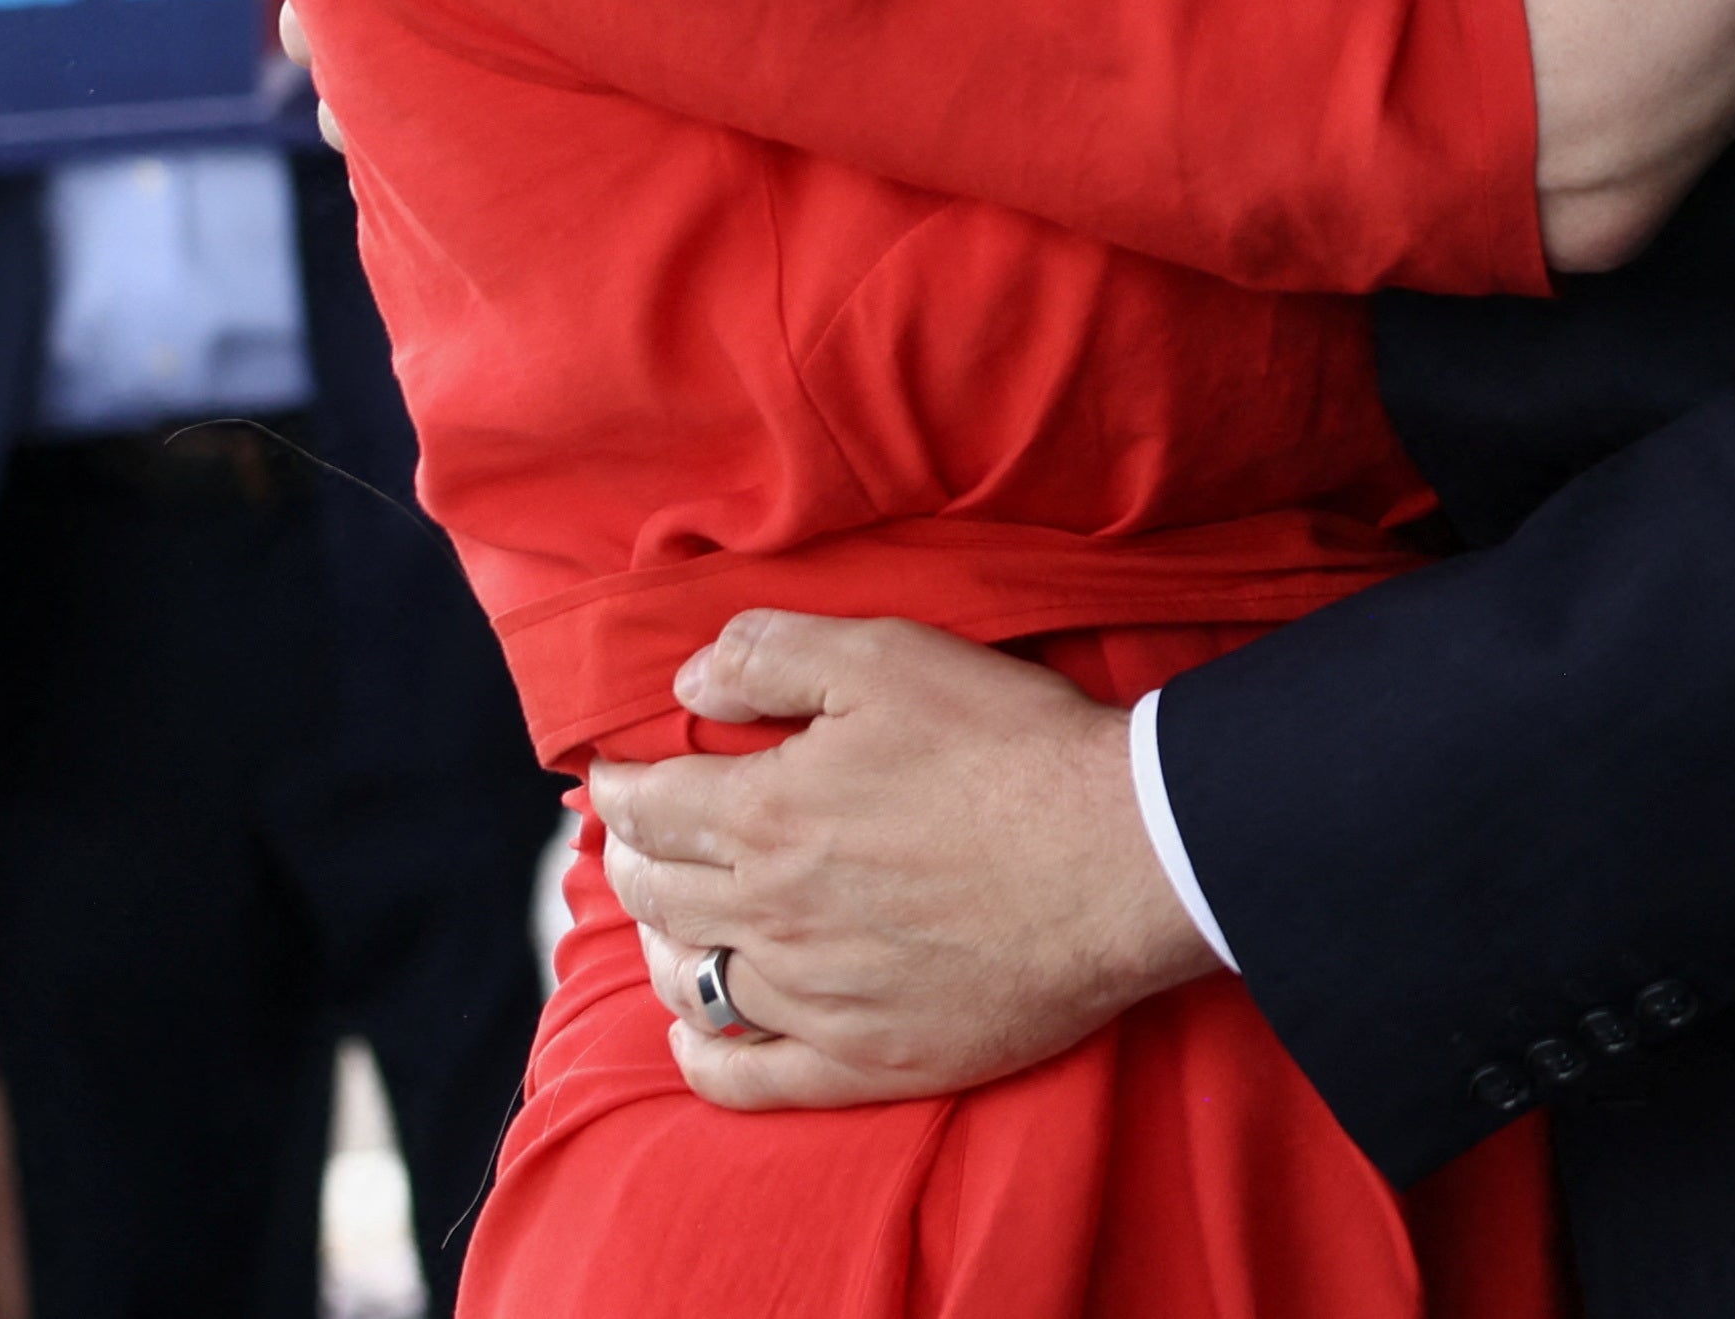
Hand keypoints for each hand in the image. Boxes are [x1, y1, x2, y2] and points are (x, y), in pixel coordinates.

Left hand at [585, 613, 1206, 1111]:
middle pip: (655, 895)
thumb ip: (775, 656)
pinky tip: (694, 1034)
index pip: (647, 808)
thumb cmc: (1011, 747)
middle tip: (639, 840)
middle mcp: (773, 914)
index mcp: (767, 813)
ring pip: (689, 982)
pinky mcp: (867, 1059)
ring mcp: (817, 997)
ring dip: (659, 943)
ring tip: (667, 919)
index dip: (617, 787)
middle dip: (631, 860)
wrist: (1120, 858)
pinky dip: (702, 1056)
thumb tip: (689, 679)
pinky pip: (748, 1078)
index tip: (615, 778)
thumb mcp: (890, 656)